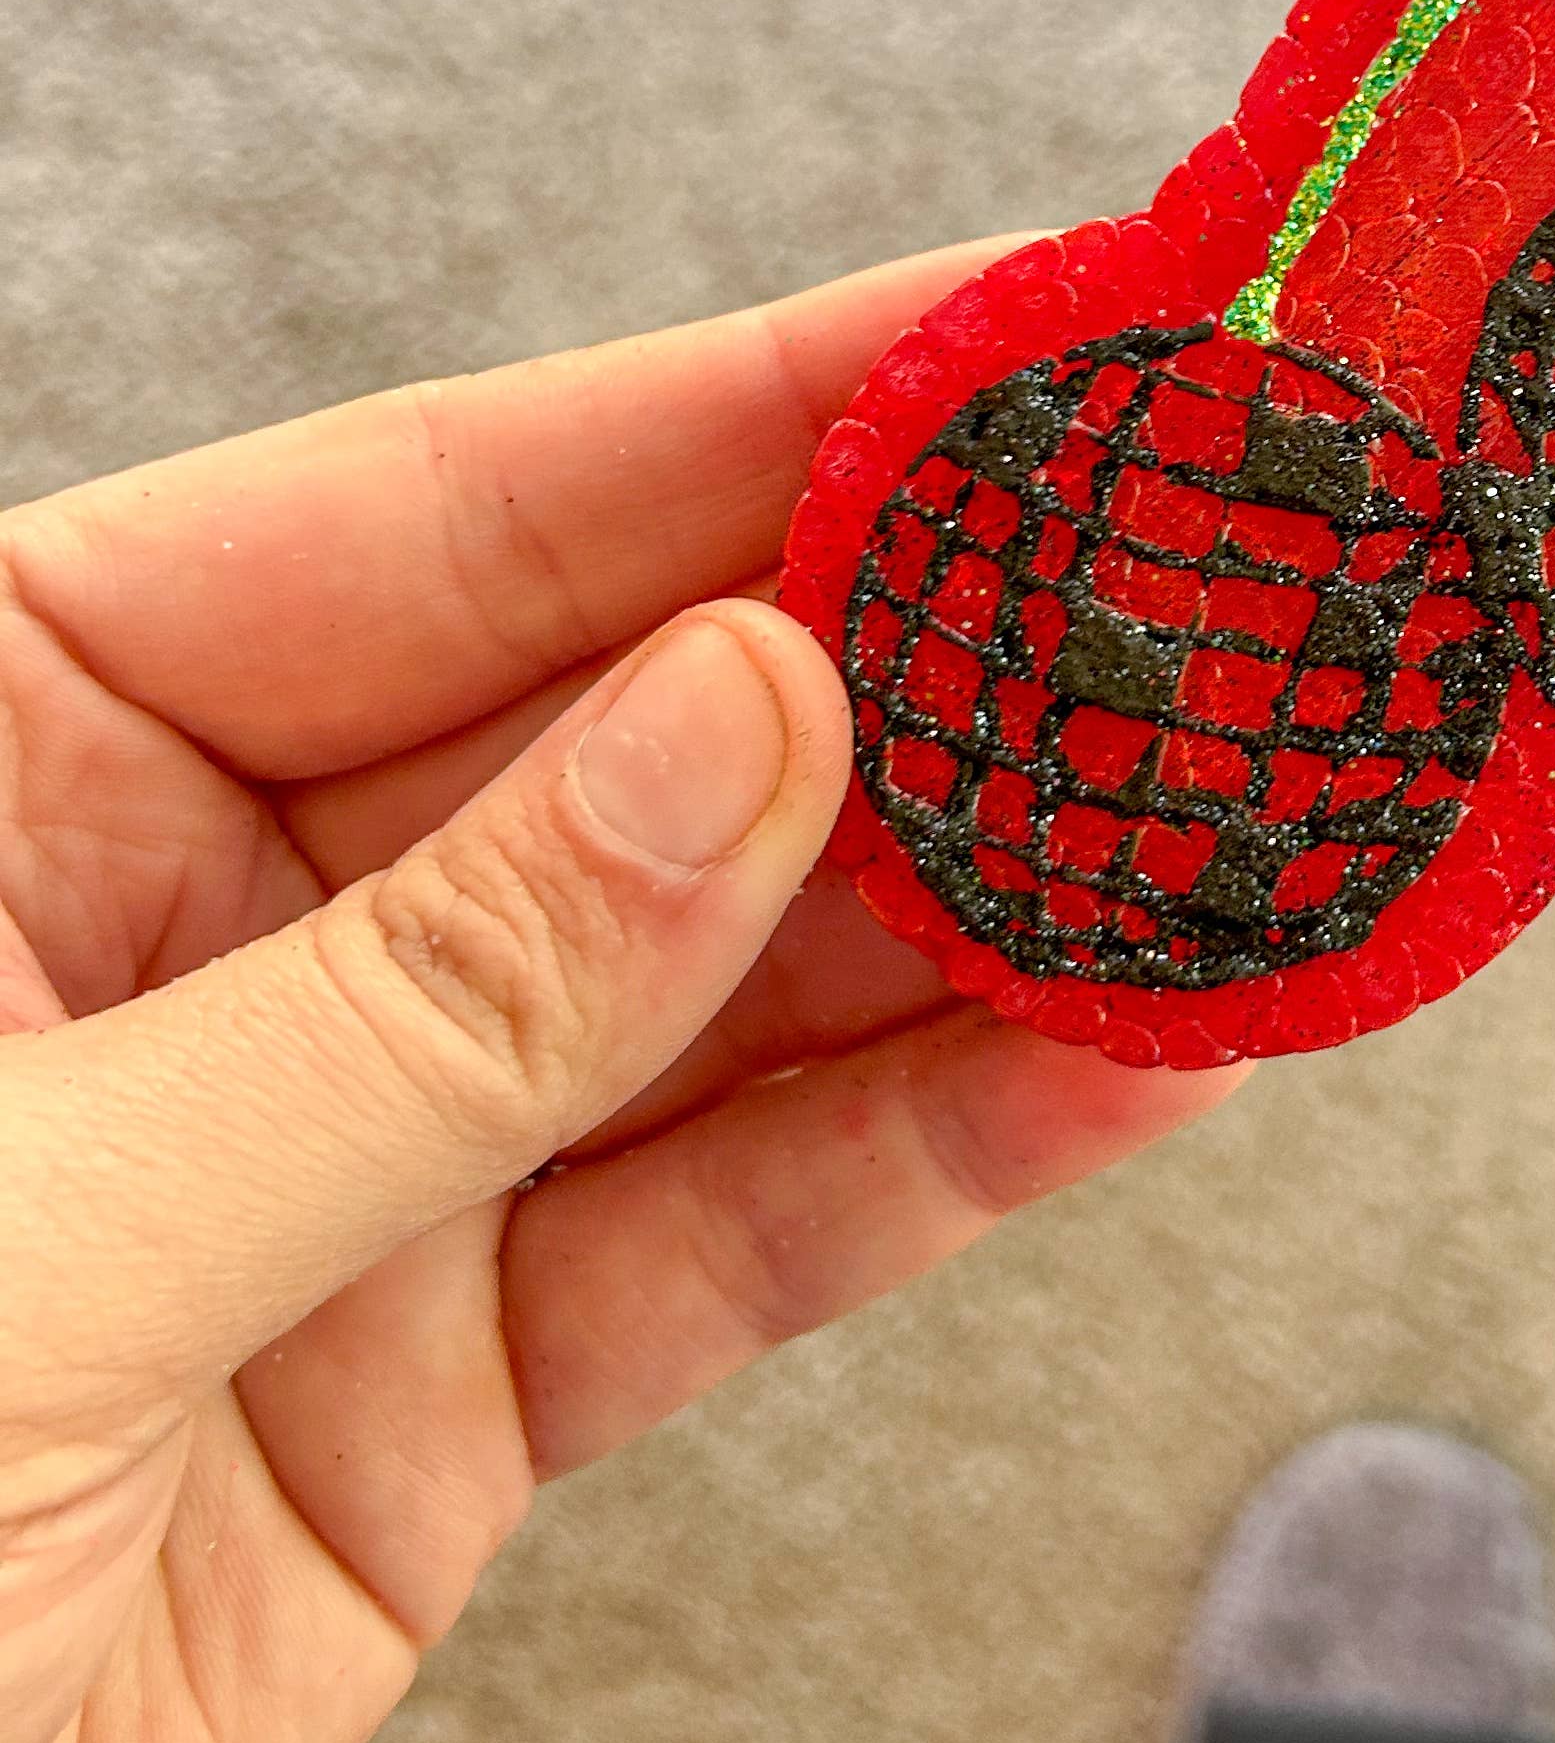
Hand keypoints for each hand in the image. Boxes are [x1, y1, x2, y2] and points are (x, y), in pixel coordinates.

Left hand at [0, 249, 1232, 1742]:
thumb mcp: (39, 1229)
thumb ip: (430, 991)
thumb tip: (755, 721)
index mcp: (2, 750)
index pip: (436, 513)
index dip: (756, 412)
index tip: (1028, 340)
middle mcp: (182, 914)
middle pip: (623, 726)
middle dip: (928, 658)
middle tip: (1210, 573)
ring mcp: (331, 1155)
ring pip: (720, 986)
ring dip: (991, 910)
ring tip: (1242, 806)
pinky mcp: (432, 1402)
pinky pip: (720, 1240)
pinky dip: (936, 1163)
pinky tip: (1133, 1057)